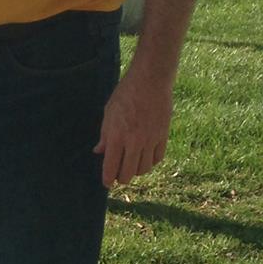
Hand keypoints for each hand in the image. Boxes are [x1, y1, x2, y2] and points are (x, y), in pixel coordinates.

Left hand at [94, 64, 173, 187]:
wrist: (151, 80)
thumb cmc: (126, 93)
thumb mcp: (109, 113)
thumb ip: (105, 135)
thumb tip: (99, 151)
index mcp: (117, 136)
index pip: (111, 167)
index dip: (108, 179)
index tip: (107, 182)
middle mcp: (134, 142)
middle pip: (128, 173)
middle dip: (121, 178)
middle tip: (118, 175)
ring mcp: (150, 140)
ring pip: (144, 169)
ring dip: (136, 171)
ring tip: (131, 166)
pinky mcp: (163, 136)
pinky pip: (157, 158)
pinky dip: (151, 162)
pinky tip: (145, 158)